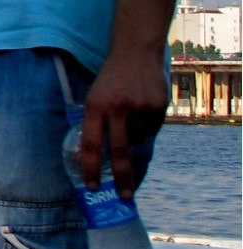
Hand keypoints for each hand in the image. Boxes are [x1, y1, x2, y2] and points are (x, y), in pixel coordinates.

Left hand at [80, 51, 167, 195]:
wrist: (134, 53)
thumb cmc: (110, 80)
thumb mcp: (94, 97)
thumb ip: (95, 123)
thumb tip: (96, 158)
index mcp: (94, 107)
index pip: (89, 144)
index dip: (90, 168)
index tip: (92, 187)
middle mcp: (117, 109)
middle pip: (119, 152)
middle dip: (122, 177)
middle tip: (124, 195)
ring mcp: (139, 108)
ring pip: (138, 140)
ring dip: (135, 138)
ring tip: (131, 117)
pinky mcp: (158, 106)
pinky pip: (152, 129)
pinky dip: (147, 127)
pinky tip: (143, 110)